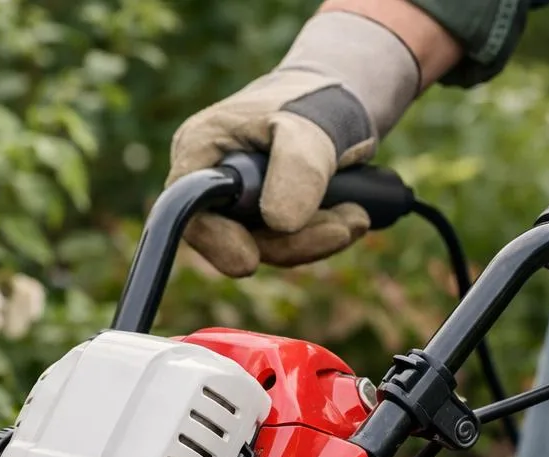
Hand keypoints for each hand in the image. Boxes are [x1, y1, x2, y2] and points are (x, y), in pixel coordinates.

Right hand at [167, 10, 420, 276]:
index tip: (249, 262)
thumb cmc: (313, 102)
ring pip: (268, 245)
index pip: (191, 209)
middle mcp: (212, 182)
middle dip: (291, 242)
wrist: (336, 102)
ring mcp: (239, 204)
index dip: (215, 241)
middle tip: (344, 229)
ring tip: (357, 218)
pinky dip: (321, 236)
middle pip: (234, 236)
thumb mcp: (308, 128)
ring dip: (315, 240)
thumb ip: (296, 170)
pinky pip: (289, 242)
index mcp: (200, 149)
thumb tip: (281, 225)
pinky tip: (353, 219)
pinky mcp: (266, 219)